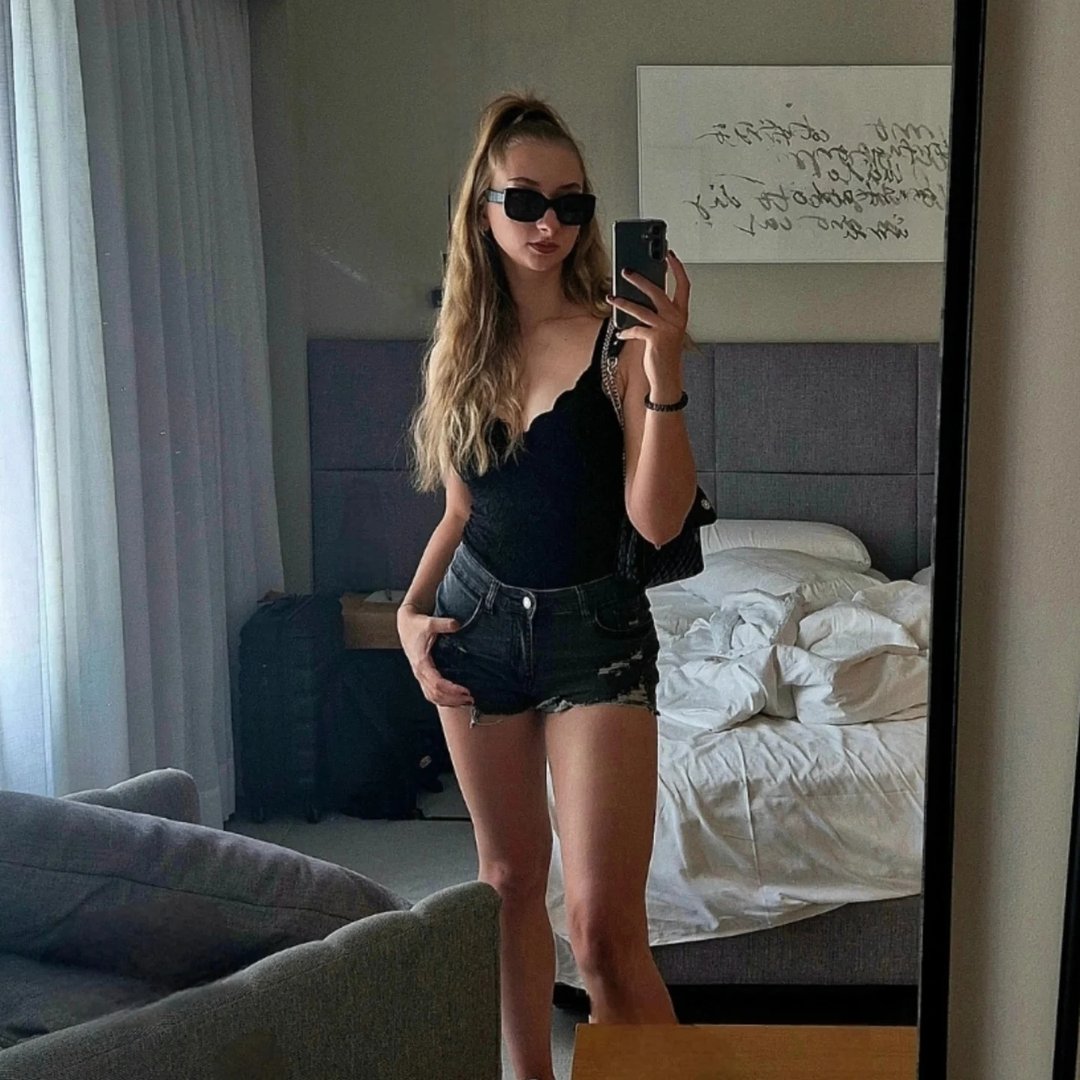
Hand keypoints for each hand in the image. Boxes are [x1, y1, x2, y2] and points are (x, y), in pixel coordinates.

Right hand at [398, 608, 474, 707]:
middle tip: (471, 698)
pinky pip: (430, 693)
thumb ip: (444, 624)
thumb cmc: (416, 625)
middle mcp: (420, 672)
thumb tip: (456, 624)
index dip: (452, 689)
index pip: (437, 683)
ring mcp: (420, 675)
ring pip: (432, 696)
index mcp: (422, 663)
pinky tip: (454, 700)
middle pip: (436, 694)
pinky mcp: (422, 675)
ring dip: (449, 702)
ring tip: (466, 701)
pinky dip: (442, 699)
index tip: (465, 690)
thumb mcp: (430, 622)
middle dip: (453, 699)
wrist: (405, 626)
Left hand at [607, 250, 691, 389]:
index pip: (683, 285)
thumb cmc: (665, 353)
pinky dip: (626, 330)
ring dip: (623, 302)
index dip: (677, 268)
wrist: (667, 378)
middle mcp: (676, 319)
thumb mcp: (666, 330)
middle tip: (625, 271)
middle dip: (640, 279)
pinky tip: (620, 332)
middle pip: (658, 291)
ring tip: (611, 297)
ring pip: (641, 309)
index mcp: (682, 314)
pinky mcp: (655, 339)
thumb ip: (659, 314)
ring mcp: (666, 328)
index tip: (669, 254)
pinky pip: (636, 329)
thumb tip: (641, 296)